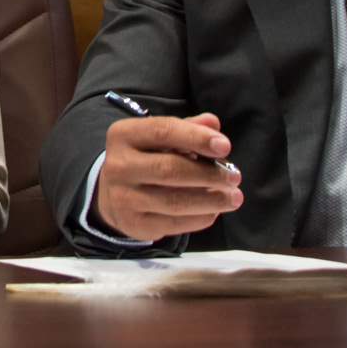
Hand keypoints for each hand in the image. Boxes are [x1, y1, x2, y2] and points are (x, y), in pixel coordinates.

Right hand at [91, 110, 242, 242]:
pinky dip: (200, 218)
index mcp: (123, 135)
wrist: (112, 193)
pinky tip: (214, 211)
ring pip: (175, 201)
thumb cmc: (145, 158)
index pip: (163, 131)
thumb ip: (187, 128)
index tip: (225, 146)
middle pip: (170, 169)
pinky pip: (174, 223)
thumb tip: (212, 123)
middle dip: (209, 174)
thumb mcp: (159, 137)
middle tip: (234, 177)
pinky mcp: (133, 224)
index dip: (196, 138)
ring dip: (211, 200)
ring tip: (233, 197)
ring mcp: (123, 197)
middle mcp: (118, 166)